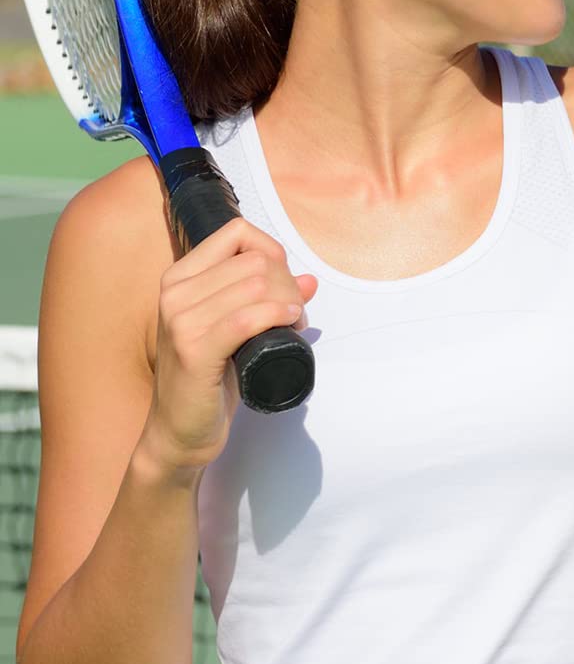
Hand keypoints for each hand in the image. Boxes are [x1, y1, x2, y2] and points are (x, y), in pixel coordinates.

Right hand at [141, 219, 316, 475]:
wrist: (179, 431)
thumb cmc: (209, 375)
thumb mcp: (232, 326)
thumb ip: (265, 297)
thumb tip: (310, 280)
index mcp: (179, 278)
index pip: (237, 233)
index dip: (271, 251)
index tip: (282, 281)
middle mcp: (174, 293)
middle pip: (254, 260)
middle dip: (286, 283)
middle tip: (293, 312)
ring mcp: (180, 322)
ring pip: (256, 285)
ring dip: (288, 302)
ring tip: (292, 324)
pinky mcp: (194, 350)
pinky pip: (248, 317)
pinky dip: (277, 315)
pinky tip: (290, 324)